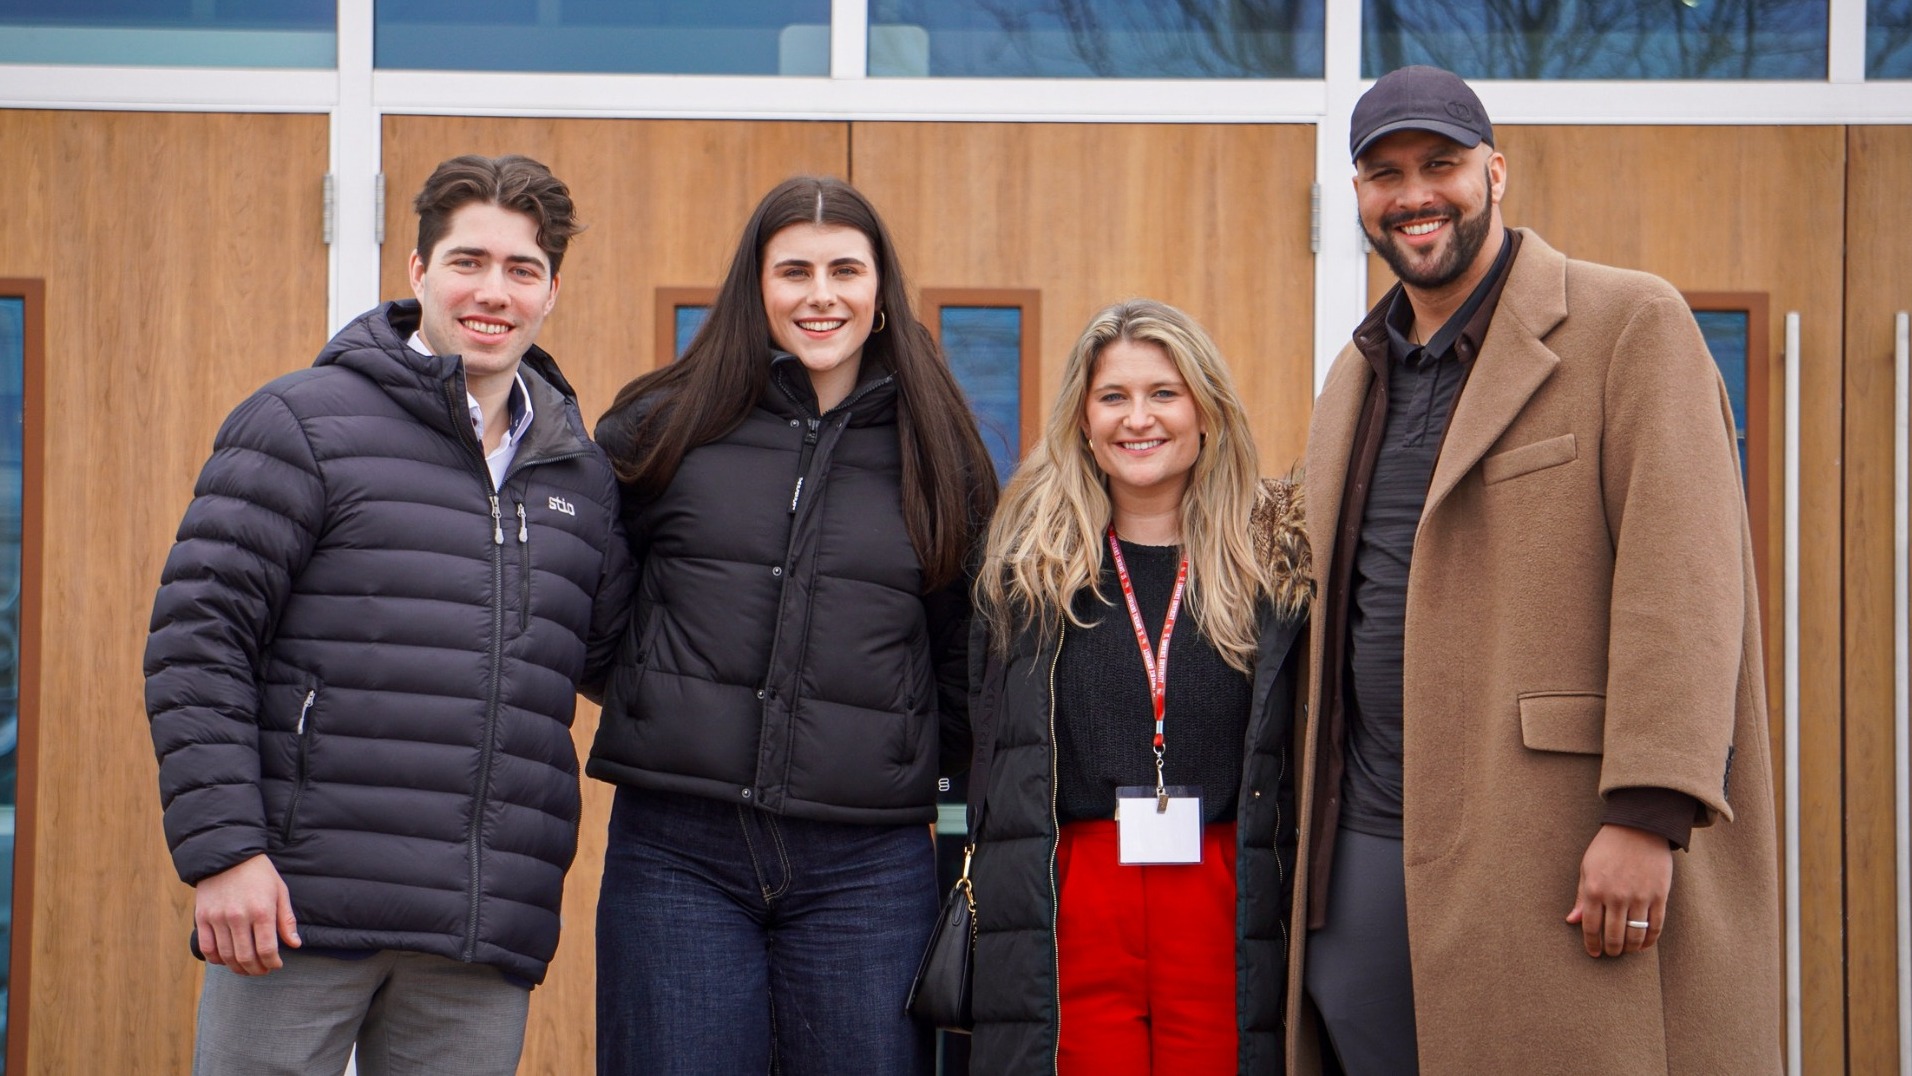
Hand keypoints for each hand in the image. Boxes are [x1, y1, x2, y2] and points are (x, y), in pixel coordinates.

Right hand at [195, 854, 300, 975]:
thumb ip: (286, 920)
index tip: (276, 965)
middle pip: (246, 957)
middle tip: (262, 971)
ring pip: (227, 956)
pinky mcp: (202, 918)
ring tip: (246, 968)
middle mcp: (239, 917)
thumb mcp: (280, 891)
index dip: (273, 963)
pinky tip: (226, 960)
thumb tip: (295, 944)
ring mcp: (218, 918)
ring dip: (237, 968)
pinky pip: (207, 948)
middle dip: (256, 970)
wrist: (228, 855)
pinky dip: (216, 959)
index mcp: (262, 910)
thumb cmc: (259, 874)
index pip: (267, 949)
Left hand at [1564, 824, 1671, 957]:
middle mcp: (1617, 896)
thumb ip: (1582, 897)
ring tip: (1627, 950)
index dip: (1592, 944)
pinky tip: (1644, 944)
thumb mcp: (1587, 868)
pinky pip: (1656, 926)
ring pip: (1635, 935)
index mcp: (1595, 889)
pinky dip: (1649, 940)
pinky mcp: (1659, 895)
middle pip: (1614, 936)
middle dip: (1612, 950)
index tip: (1594, 953)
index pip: (1591, 928)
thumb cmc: (1608, 848)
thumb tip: (1572, 921)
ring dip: (1630, 948)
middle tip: (1611, 953)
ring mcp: (1640, 897)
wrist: (1639, 828)